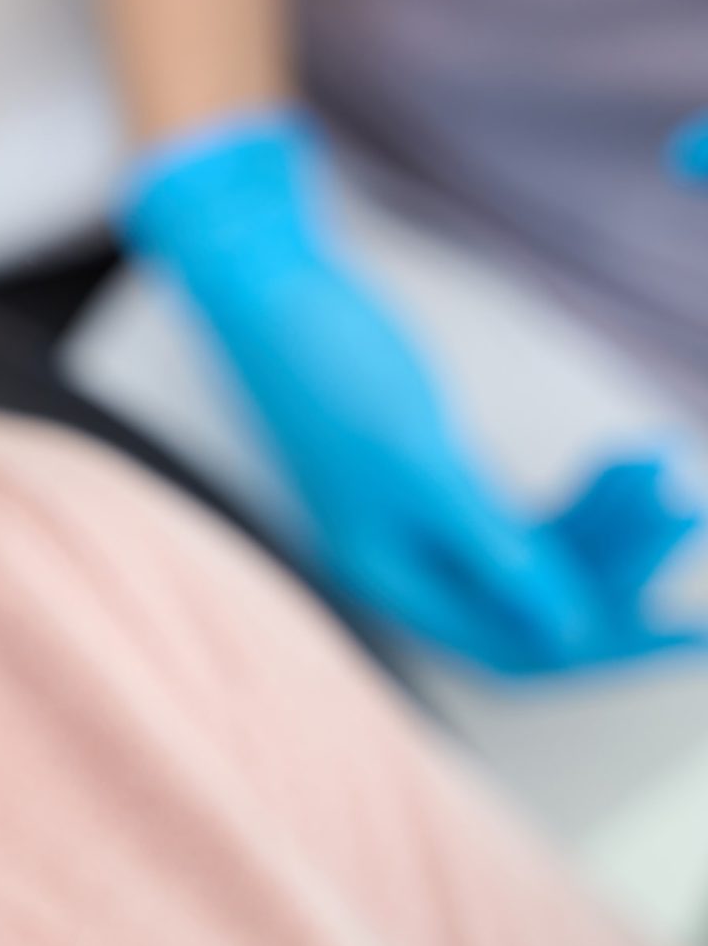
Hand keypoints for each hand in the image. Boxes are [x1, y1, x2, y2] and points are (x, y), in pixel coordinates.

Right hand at [121, 112, 702, 675]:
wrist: (278, 297)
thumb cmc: (332, 375)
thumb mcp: (419, 465)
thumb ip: (491, 550)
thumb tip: (570, 632)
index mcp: (390, 581)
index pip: (517, 649)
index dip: (608, 647)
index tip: (692, 632)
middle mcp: (410, 567)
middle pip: (541, 606)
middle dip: (623, 568)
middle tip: (688, 512)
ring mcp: (428, 524)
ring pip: (548, 555)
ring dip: (615, 520)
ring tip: (661, 459)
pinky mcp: (443, 481)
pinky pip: (536, 509)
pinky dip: (587, 489)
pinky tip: (630, 453)